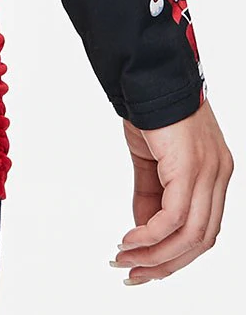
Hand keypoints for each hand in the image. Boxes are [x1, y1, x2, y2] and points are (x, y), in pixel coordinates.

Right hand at [113, 102, 232, 283]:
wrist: (145, 72)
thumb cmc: (148, 107)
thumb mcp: (151, 159)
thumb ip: (149, 195)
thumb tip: (142, 231)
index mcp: (215, 174)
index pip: (203, 229)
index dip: (176, 254)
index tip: (145, 266)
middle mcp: (219, 176)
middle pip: (201, 240)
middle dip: (165, 263)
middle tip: (133, 273)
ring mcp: (209, 173)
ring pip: (190, 235)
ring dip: (155, 254)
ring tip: (125, 259)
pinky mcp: (191, 168)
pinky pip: (174, 217)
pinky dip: (151, 234)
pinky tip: (130, 238)